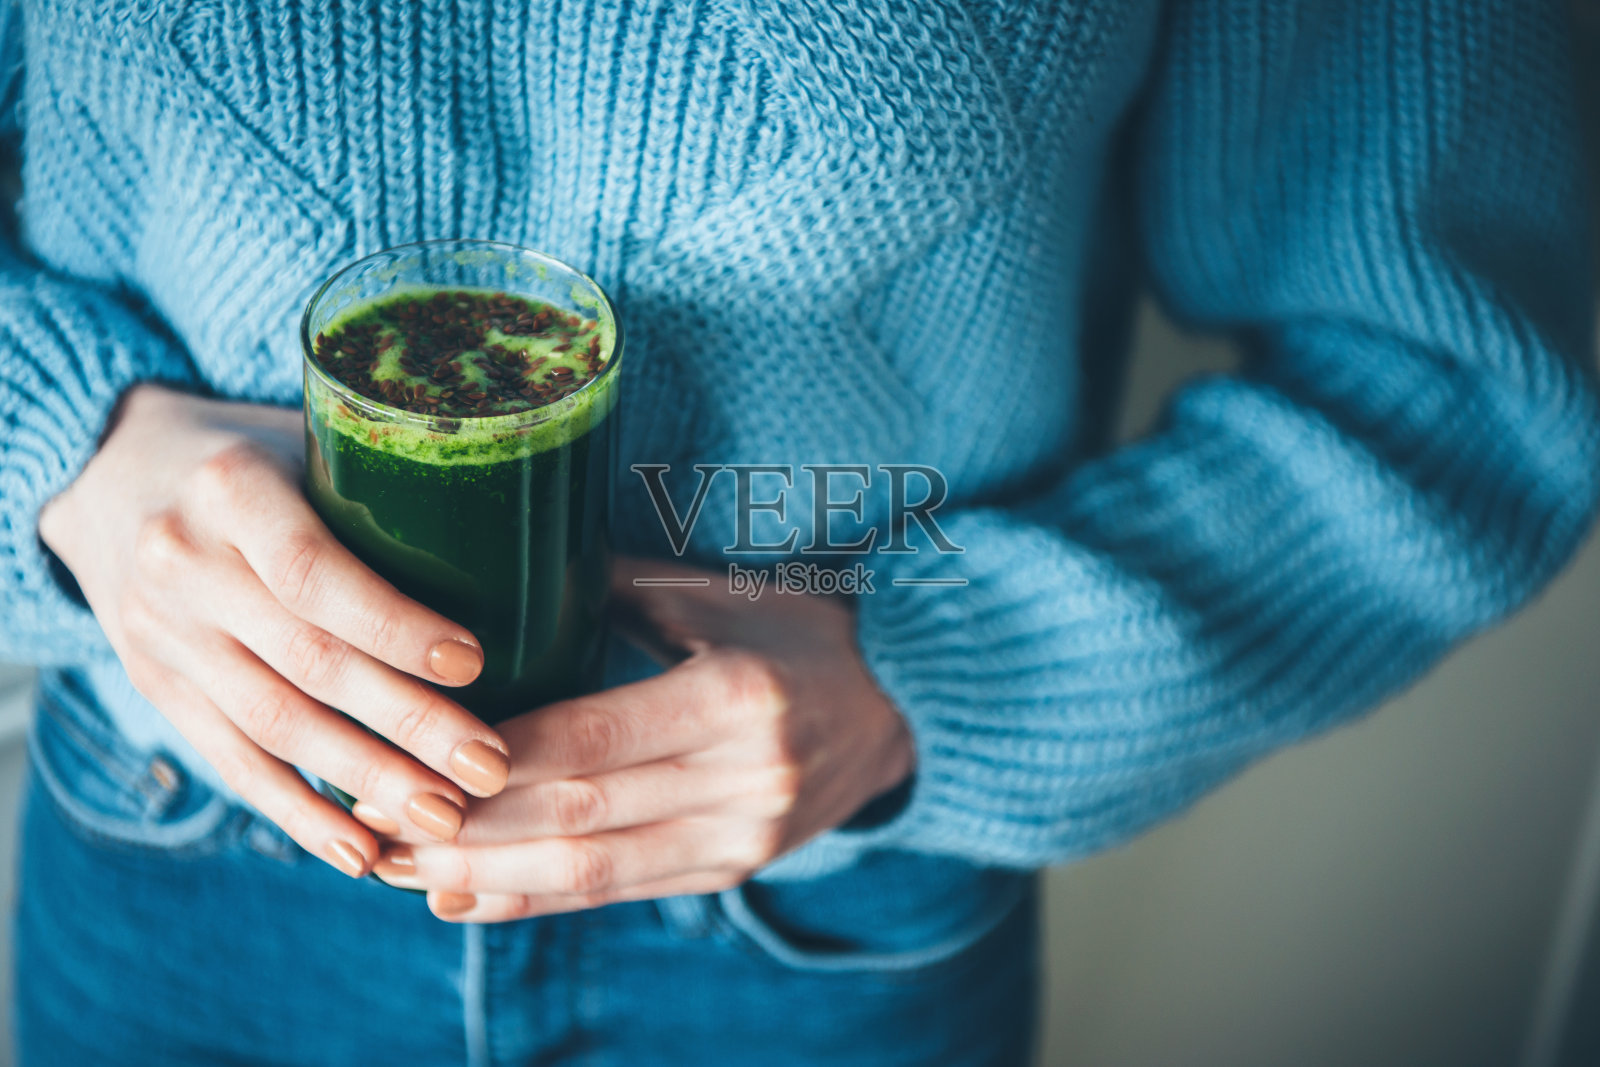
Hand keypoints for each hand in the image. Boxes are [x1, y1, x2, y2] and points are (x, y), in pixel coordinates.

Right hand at [39, 384, 511, 878]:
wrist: (107, 475)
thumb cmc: (256, 456)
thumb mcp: (306, 437)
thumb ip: (389, 484)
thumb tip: (539, 539)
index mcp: (228, 487)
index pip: (312, 572)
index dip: (393, 624)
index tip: (471, 663)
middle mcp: (182, 564)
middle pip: (306, 661)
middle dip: (407, 724)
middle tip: (490, 766)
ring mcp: (162, 635)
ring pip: (274, 725)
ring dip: (367, 781)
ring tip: (449, 819)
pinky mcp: (158, 689)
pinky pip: (232, 764)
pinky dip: (300, 814)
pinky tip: (363, 852)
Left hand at [372, 557, 914, 921]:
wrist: (896, 709)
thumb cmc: (793, 632)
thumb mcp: (716, 595)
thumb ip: (608, 587)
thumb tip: (494, 559)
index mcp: (737, 696)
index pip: (595, 738)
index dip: (497, 758)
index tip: (410, 758)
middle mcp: (745, 777)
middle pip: (581, 815)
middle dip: (469, 826)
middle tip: (374, 820)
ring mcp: (741, 836)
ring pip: (592, 870)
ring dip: (485, 876)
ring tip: (396, 870)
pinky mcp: (731, 870)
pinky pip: (618, 892)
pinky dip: (534, 900)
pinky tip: (462, 900)